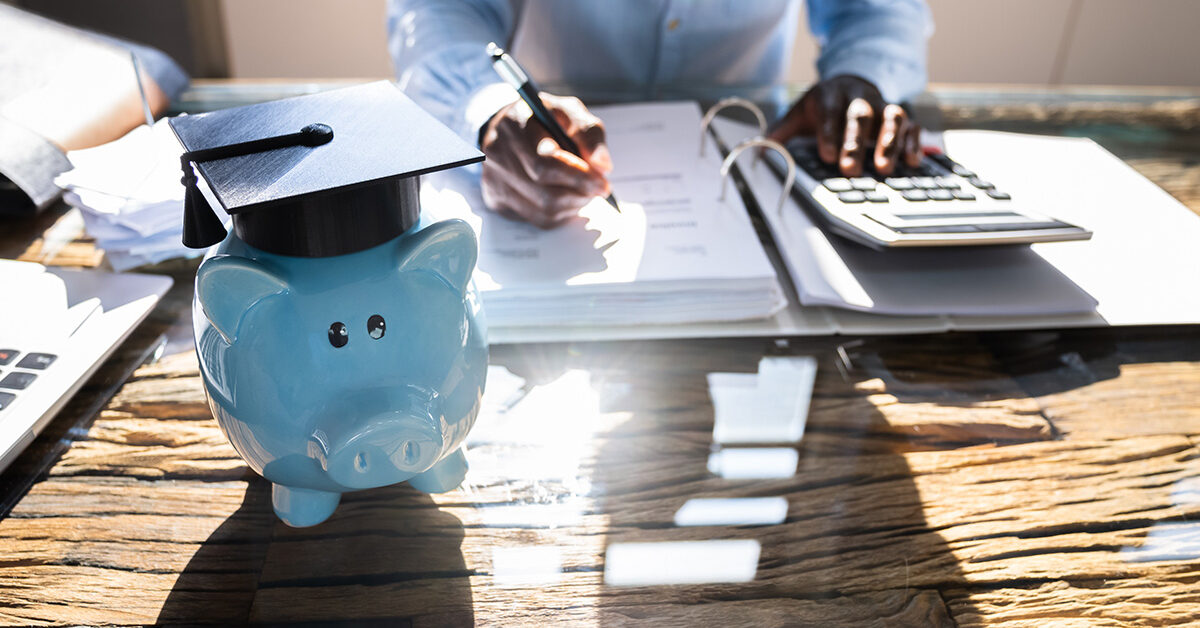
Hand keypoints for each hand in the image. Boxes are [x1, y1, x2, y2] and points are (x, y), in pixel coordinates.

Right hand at [480, 93, 612, 228]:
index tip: (602, 182)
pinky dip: (561, 213)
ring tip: (583, 190)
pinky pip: (537, 219)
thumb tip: (602, 166)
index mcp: (515, 125)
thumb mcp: (568, 111)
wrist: (505, 128)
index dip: (579, 177)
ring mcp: (494, 181)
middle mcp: (498, 155)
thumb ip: (588, 132)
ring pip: (544, 210)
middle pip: (545, 192)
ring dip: (573, 205)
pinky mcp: (497, 200)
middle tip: (599, 188)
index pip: (546, 163)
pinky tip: (567, 198)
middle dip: (580, 193)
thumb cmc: (541, 120)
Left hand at [767, 75, 921, 176]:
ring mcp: (883, 106)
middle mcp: (860, 97)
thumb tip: (760, 148)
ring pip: (893, 117)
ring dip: (890, 142)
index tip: (827, 155)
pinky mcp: (902, 117)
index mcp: (832, 94)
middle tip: (850, 169)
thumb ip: (782, 130)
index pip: (831, 111)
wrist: (850, 83)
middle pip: (861, 115)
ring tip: (885, 167)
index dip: (829, 132)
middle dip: (856, 142)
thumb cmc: (823, 105)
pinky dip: (914, 142)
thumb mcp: (800, 112)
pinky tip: (912, 162)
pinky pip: (912, 126)